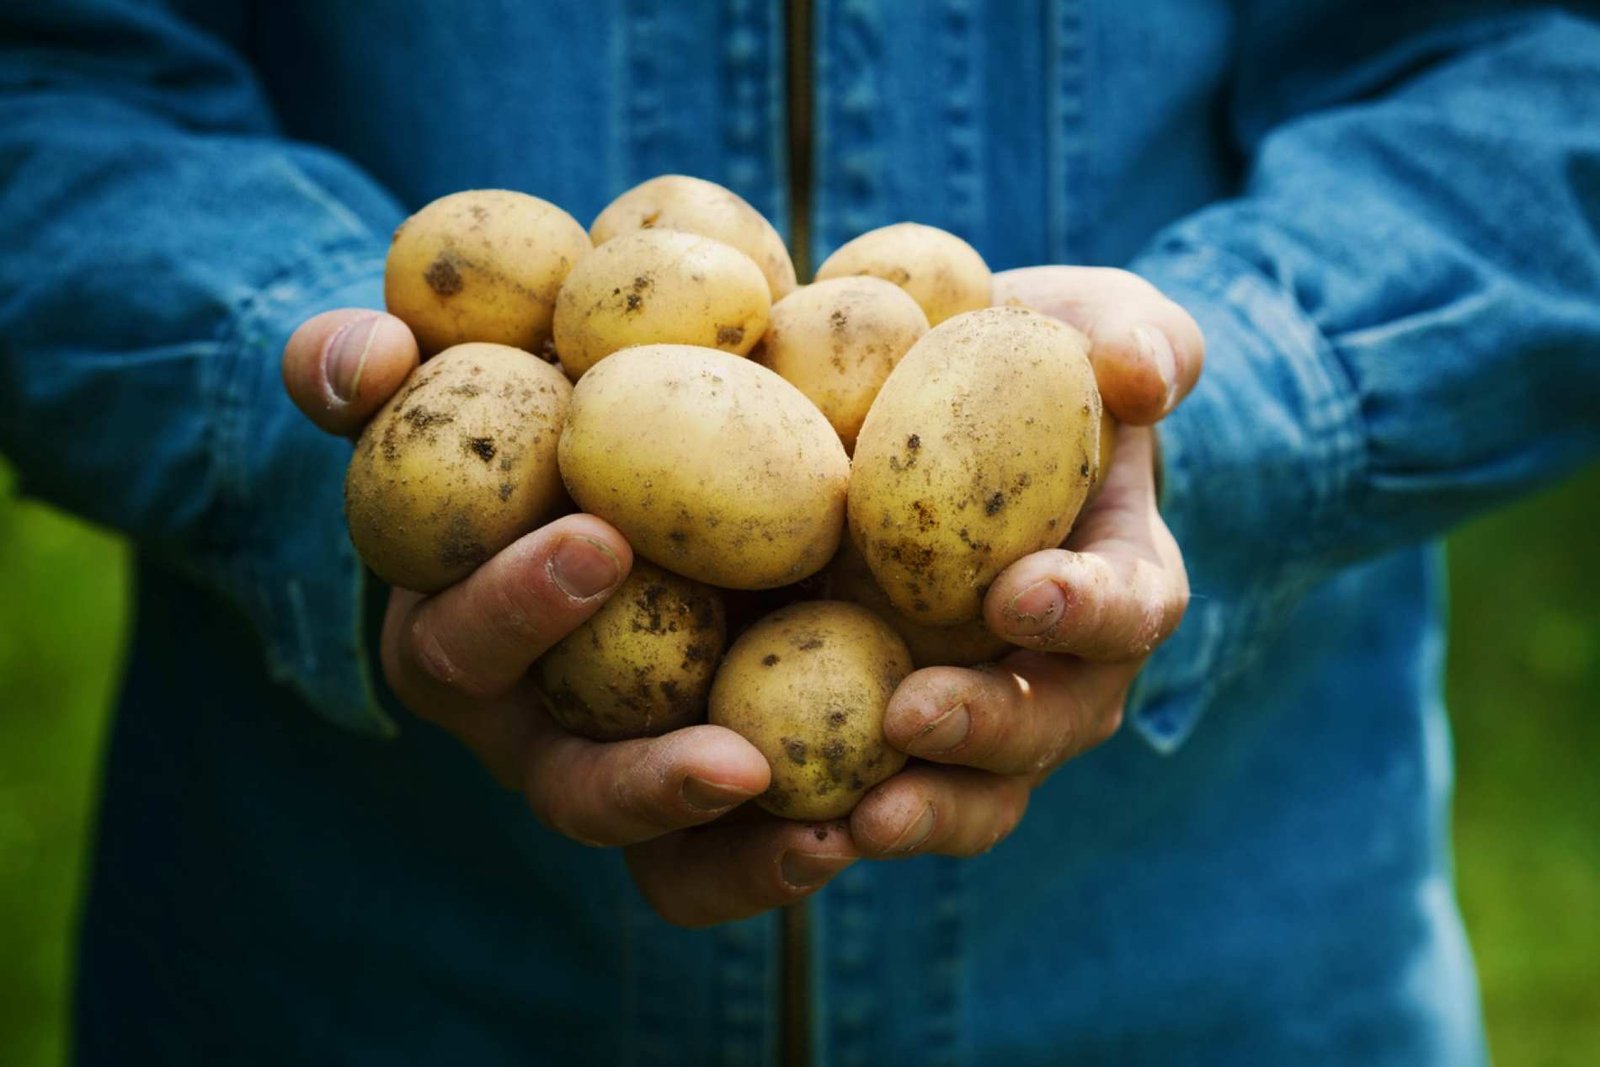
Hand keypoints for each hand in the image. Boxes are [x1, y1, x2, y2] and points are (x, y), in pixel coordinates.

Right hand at [283, 310, 858, 924]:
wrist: (641, 456)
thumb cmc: (530, 414)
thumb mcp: (448, 379)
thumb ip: (371, 367)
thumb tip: (367, 358)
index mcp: (463, 643)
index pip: (466, 645)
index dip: (517, 605)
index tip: (600, 540)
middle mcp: (545, 731)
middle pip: (576, 793)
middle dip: (644, 784)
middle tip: (736, 762)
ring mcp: (637, 771)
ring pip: (670, 861)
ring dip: (743, 860)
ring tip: (829, 839)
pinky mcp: (725, 782)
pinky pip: (749, 854)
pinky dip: (798, 850)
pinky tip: (875, 824)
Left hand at [849, 267, 1201, 858]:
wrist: (912, 409)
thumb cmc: (1013, 359)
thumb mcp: (1082, 320)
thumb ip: (1135, 334)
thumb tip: (1142, 376)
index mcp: (1112, 580)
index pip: (1131, 606)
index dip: (1090, 609)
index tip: (1021, 591)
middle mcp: (1055, 668)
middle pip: (1048, 726)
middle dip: (989, 731)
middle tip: (913, 717)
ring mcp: (972, 712)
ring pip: (973, 795)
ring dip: (921, 812)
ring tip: (852, 824)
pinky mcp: (880, 734)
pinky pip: (871, 797)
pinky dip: (829, 823)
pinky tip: (769, 822)